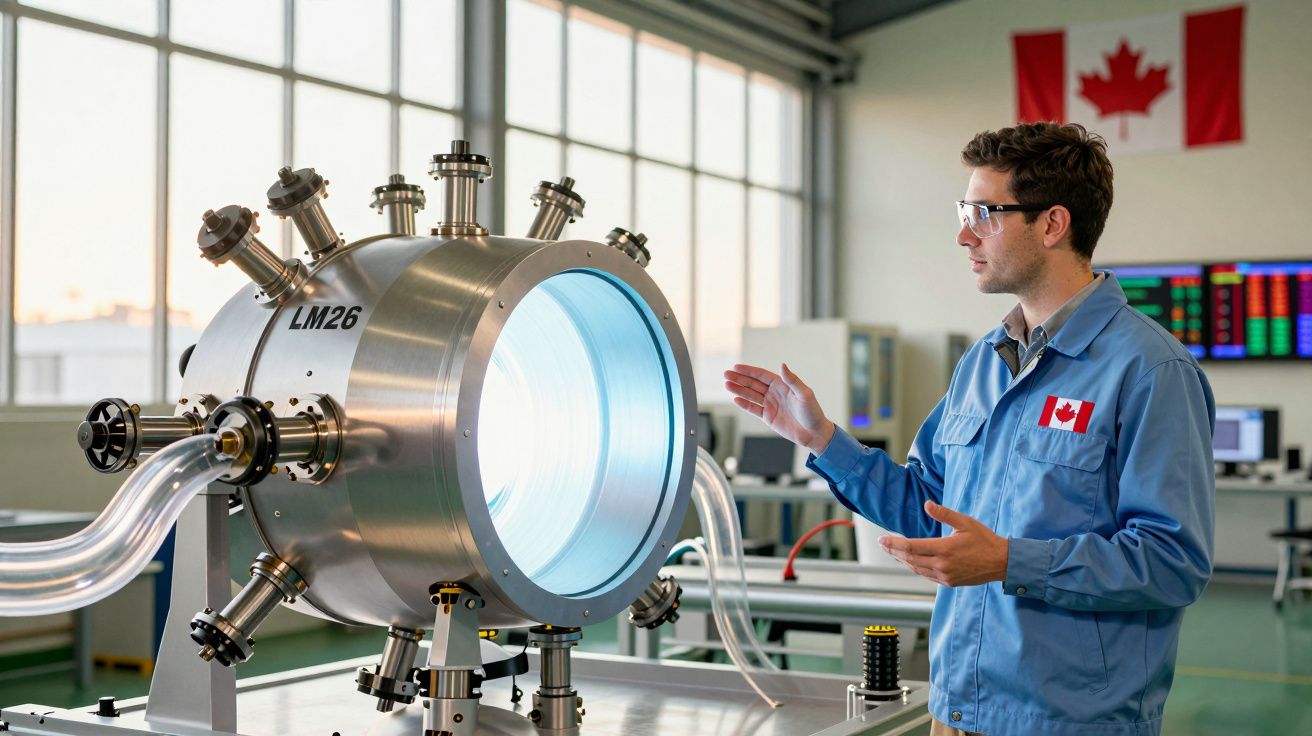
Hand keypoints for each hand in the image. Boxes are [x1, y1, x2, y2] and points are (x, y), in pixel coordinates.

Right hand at [724, 363, 835, 454]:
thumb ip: (792, 380)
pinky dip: (744, 404)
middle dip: (739, 379)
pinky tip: (736, 399)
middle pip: (753, 384)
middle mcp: (774, 393)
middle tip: (726, 374)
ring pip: (751, 395)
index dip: (748, 371)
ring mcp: (770, 405)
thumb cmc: (813, 412)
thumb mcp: (804, 394)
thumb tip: (782, 365)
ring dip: (739, 390)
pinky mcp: (769, 417)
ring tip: (727, 385)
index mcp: (782, 385)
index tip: (736, 367)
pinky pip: (754, 409)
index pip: (761, 375)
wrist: (814, 433)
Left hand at [880, 501, 1008, 587]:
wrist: (1001, 562)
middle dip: (893, 551)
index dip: (894, 543)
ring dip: (902, 560)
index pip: (912, 547)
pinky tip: (910, 562)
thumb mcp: (965, 522)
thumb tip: (927, 504)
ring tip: (892, 552)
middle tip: (882, 544)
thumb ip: (944, 514)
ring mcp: (945, 575)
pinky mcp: (949, 582)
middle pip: (910, 559)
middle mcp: (942, 565)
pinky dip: (915, 568)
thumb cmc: (984, 540)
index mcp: (945, 549)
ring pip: (916, 568)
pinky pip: (926, 575)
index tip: (882, 539)